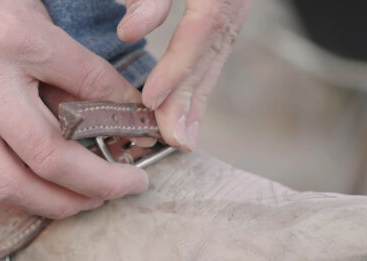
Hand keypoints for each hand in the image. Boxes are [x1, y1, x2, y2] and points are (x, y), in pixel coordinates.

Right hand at [0, 0, 149, 218]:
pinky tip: (32, 195)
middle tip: (125, 187)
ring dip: (53, 204)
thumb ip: (63, 57)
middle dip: (96, 184)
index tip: (144, 133)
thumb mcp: (22, 7)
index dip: (125, 116)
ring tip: (82, 201)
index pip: (87, 85)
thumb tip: (107, 100)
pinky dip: (9, 197)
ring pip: (6, 184)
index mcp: (12, 37)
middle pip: (47, 157)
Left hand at [117, 0, 252, 149]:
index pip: (201, 31)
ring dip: (198, 99)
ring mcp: (237, 6)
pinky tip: (189, 108)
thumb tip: (128, 33)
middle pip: (211, 55)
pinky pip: (215, 51)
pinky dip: (200, 81)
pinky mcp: (229, 11)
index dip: (176, 70)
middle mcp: (235, 0)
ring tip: (182, 137)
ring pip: (216, 58)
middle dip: (189, 100)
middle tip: (173, 140)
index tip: (151, 102)